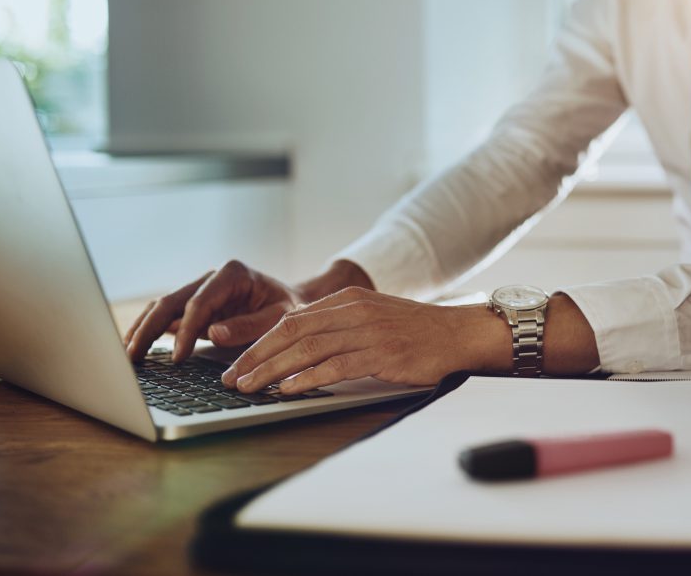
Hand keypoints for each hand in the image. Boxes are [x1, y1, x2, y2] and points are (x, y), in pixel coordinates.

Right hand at [124, 260, 308, 362]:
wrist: (292, 300)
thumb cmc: (289, 308)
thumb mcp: (280, 317)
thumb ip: (250, 325)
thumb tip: (213, 334)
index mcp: (232, 273)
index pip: (199, 303)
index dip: (186, 331)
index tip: (179, 358)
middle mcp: (210, 277)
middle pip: (170, 301)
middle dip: (149, 329)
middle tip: (133, 357)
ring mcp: (199, 289)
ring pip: (162, 307)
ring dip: (142, 330)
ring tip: (126, 355)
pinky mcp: (193, 305)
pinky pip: (166, 317)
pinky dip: (150, 332)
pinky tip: (136, 348)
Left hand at [220, 287, 509, 393]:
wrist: (459, 334)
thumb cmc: (416, 332)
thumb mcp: (372, 317)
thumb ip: (338, 326)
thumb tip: (295, 348)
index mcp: (348, 300)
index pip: (291, 320)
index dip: (259, 342)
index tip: (237, 363)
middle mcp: (354, 311)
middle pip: (292, 332)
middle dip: (256, 356)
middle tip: (232, 378)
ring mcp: (368, 332)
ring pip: (308, 349)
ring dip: (273, 370)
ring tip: (250, 387)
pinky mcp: (382, 355)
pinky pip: (336, 366)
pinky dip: (307, 379)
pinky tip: (288, 390)